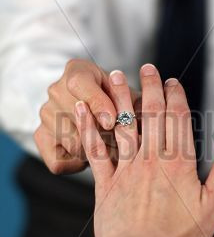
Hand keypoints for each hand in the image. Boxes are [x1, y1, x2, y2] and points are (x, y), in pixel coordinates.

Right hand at [34, 59, 139, 173]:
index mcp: (78, 70)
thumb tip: (151, 116)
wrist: (90, 110)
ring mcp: (45, 113)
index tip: (112, 122)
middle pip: (75, 118)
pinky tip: (90, 158)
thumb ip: (137, 104)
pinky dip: (77, 165)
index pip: (79, 84)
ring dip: (96, 153)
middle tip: (123, 146)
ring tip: (112, 151)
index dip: (97, 104)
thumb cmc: (117, 102)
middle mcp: (56, 89)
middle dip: (104, 136)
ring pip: (71, 143)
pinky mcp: (40, 136)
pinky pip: (59, 162)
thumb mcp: (127, 96)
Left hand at [75, 64, 213, 236]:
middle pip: (151, 115)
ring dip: (118, 98)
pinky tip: (82, 110)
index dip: (175, 97)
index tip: (171, 80)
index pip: (177, 120)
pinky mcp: (105, 185)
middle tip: (146, 66)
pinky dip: (88, 128)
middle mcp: (151, 160)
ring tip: (114, 75)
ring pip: (122, 125)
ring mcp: (126, 170)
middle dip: (149, 88)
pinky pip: (95, 151)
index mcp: (178, 163)